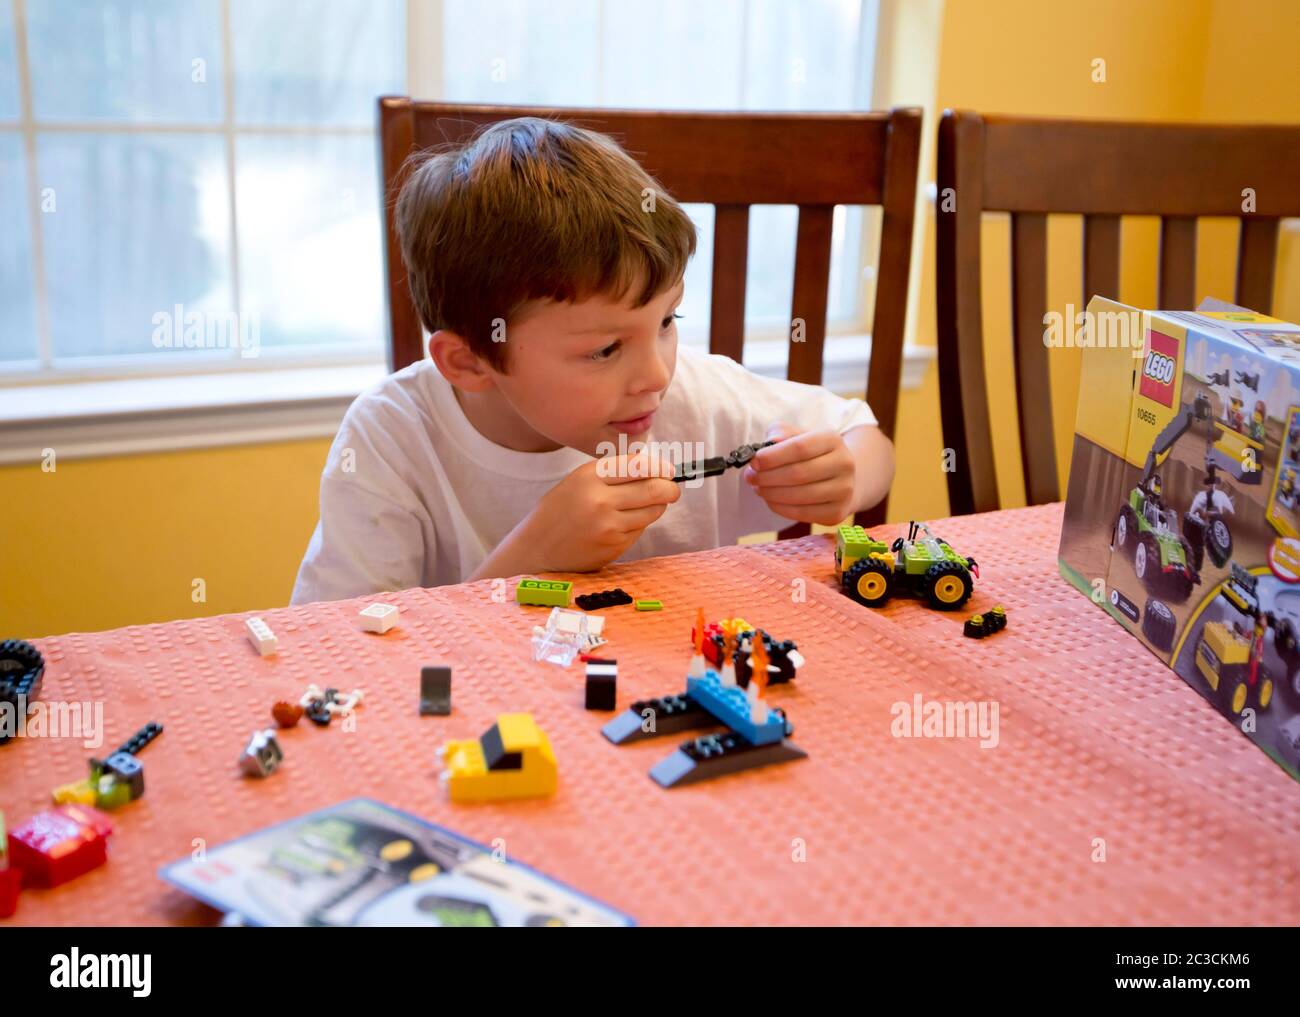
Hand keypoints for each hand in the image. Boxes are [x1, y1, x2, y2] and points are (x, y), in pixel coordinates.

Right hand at [519, 448, 680, 572]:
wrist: (537, 549)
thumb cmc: (561, 510)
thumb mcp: (579, 480)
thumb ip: (613, 472)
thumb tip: (656, 467)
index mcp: (590, 476)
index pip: (640, 465)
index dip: (661, 467)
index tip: (668, 470)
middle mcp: (600, 500)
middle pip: (655, 489)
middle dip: (670, 488)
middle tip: (672, 488)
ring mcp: (608, 526)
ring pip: (653, 511)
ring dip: (657, 506)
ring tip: (644, 505)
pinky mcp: (614, 546)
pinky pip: (640, 530)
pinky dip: (639, 525)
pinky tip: (622, 525)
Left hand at [742, 421, 856, 525]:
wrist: (838, 477)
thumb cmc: (810, 453)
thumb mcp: (796, 435)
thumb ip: (781, 433)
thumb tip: (769, 443)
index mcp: (833, 439)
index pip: (800, 448)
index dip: (773, 456)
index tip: (754, 461)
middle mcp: (844, 464)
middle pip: (798, 473)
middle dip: (768, 477)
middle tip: (750, 477)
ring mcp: (844, 490)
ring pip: (799, 495)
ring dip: (771, 493)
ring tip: (758, 487)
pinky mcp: (837, 513)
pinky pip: (802, 513)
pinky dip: (780, 507)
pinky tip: (770, 499)